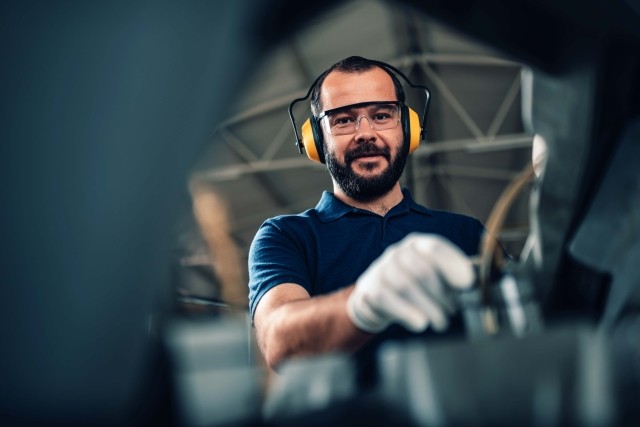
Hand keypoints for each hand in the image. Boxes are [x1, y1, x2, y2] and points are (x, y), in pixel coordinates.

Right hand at [347, 233, 474, 332]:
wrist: (376, 298)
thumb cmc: (413, 287)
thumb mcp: (432, 276)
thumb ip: (452, 278)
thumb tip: (476, 291)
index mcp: (417, 244)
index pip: (435, 248)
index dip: (453, 265)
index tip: (467, 284)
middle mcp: (398, 252)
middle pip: (424, 272)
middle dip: (443, 296)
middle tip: (452, 312)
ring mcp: (382, 268)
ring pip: (407, 287)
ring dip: (429, 309)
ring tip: (440, 322)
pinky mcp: (371, 288)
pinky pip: (389, 300)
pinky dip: (408, 314)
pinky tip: (420, 323)